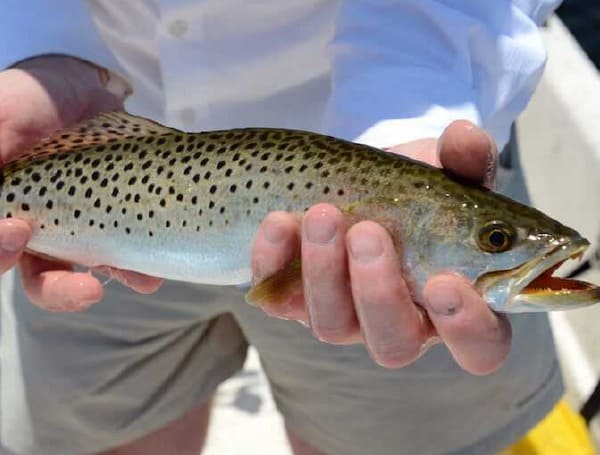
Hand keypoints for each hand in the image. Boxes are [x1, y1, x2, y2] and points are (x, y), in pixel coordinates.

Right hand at [0, 57, 161, 311]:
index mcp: (5, 212)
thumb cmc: (27, 102)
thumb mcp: (0, 115)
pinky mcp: (121, 219)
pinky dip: (144, 264)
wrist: (81, 89)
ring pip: (92, 273)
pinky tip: (155, 271)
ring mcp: (83, 228)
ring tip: (142, 281)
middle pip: (44, 281)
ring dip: (117, 283)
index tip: (19, 228)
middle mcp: (41, 231)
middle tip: (86, 290)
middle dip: (62, 291)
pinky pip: (130, 252)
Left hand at [252, 120, 510, 374]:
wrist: (356, 184)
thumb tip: (465, 136)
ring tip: (322, 214)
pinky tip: (279, 220)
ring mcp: (342, 316)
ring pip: (331, 325)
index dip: (466, 327)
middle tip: (370, 233)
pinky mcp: (292, 300)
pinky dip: (272, 260)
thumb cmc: (412, 190)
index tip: (444, 283)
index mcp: (452, 304)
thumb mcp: (443, 171)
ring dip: (324, 271)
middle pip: (393, 344)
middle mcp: (398, 322)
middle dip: (378, 292)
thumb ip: (465, 159)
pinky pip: (276, 296)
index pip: (479, 346)